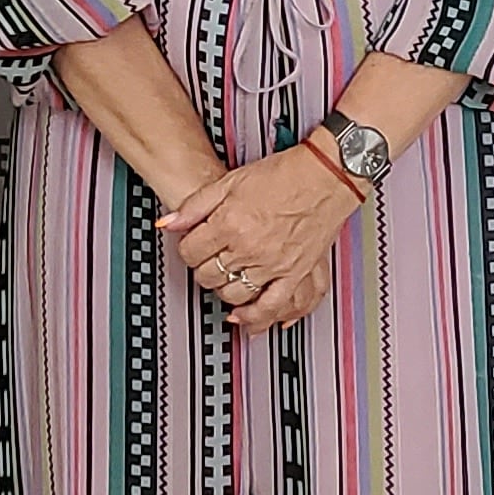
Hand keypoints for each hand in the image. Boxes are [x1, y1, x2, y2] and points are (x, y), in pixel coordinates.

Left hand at [158, 145, 356, 326]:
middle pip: (209, 275)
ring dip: (224, 290)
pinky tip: (245, 319)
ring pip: (233, 294)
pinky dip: (255, 318)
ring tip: (226, 278)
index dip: (188, 248)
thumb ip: (196, 205)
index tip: (194, 245)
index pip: (190, 252)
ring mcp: (272, 264)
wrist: (325, 176)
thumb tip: (168, 223)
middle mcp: (249, 247)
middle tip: (209, 259)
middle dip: (204, 268)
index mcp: (230, 223)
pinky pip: (271, 307)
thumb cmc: (284, 175)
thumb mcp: (231, 181)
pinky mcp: (294, 274)